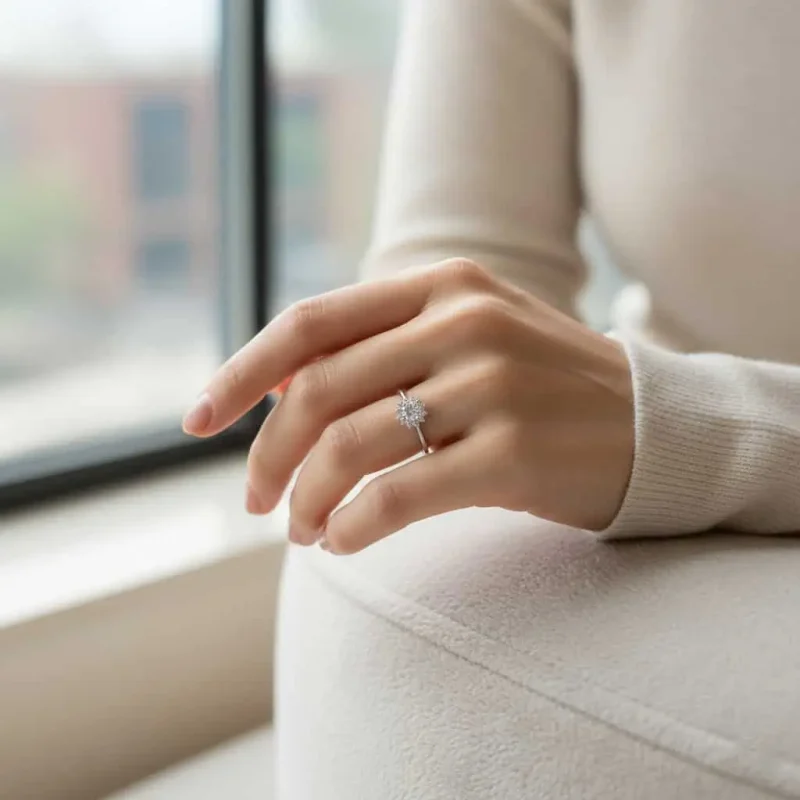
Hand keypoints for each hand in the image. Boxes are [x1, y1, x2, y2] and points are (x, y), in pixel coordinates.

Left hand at [182, 259, 633, 553]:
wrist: (649, 425)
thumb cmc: (539, 387)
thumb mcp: (463, 340)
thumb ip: (377, 349)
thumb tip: (276, 389)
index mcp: (440, 286)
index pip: (310, 324)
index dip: (241, 374)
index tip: (197, 422)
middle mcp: (462, 323)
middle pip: (318, 392)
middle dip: (269, 455)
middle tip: (259, 503)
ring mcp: (493, 384)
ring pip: (350, 446)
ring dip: (308, 500)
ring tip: (303, 531)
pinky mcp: (516, 451)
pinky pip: (400, 495)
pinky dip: (354, 525)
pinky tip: (345, 542)